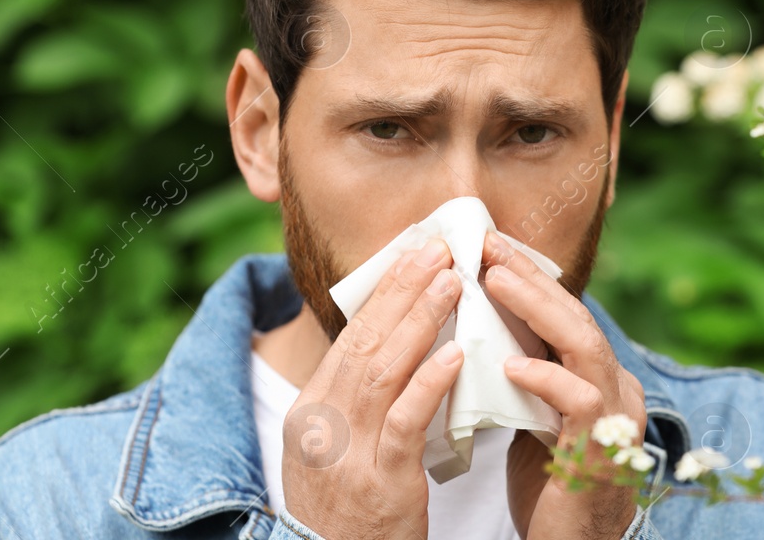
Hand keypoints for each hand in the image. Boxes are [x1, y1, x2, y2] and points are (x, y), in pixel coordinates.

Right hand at [282, 239, 464, 538]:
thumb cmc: (346, 514)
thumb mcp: (333, 453)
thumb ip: (355, 404)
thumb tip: (393, 349)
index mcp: (308, 413)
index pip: (348, 340)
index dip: (382, 294)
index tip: (412, 256)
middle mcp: (320, 426)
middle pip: (363, 343)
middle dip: (401, 291)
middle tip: (436, 250)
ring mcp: (347, 454)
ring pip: (382, 371)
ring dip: (419, 321)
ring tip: (452, 283)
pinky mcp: (380, 483)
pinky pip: (404, 421)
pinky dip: (429, 382)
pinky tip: (455, 354)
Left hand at [482, 232, 645, 539]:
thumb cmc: (549, 479)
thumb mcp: (532, 412)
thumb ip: (522, 371)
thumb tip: (479, 323)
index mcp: (596, 378)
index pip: (562, 314)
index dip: (527, 277)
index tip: (485, 244)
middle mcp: (614, 390)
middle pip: (575, 317)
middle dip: (530, 278)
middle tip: (486, 246)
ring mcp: (614, 420)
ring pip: (584, 347)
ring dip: (537, 311)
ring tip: (494, 283)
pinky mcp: (601, 453)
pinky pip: (579, 405)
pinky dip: (546, 380)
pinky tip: (511, 366)